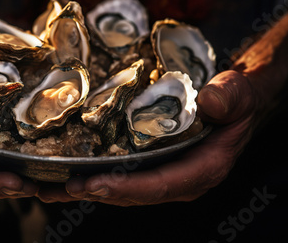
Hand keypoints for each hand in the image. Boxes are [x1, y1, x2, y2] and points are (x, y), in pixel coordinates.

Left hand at [37, 70, 258, 204]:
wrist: (230, 102)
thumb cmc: (234, 99)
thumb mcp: (237, 93)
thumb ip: (229, 97)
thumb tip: (209, 102)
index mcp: (202, 169)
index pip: (161, 185)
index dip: (128, 187)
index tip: (96, 184)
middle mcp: (180, 179)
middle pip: (134, 193)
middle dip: (98, 192)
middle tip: (63, 187)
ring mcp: (164, 174)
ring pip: (122, 189)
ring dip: (88, 190)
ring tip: (50, 189)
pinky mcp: (151, 165)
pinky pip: (120, 176)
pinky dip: (93, 178)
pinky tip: (64, 177)